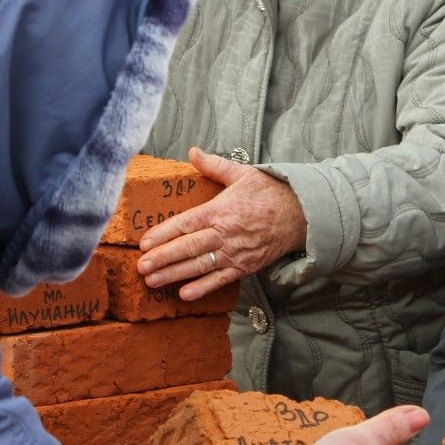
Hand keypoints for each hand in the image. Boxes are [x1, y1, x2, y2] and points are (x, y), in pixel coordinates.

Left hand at [137, 146, 307, 299]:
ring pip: (200, 265)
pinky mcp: (247, 266)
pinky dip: (203, 287)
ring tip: (153, 281)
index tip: (144, 243)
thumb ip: (214, 165)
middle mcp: (226, 232)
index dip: (163, 234)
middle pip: (188, 247)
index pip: (185, 223)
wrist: (303, 214)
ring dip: (175, 274)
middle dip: (162, 258)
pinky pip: (222, 279)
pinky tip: (184, 293)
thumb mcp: (243, 173)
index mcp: (221, 209)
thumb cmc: (271, 192)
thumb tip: (192, 151)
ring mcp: (237, 252)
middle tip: (141, 267)